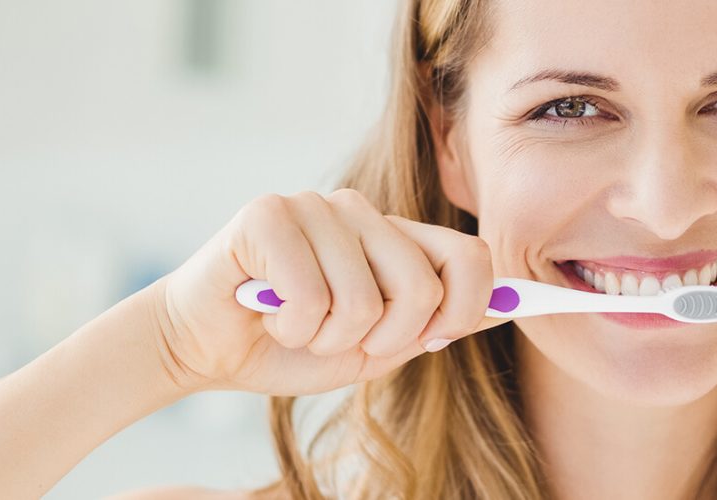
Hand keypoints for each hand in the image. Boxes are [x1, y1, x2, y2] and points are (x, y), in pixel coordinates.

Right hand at [149, 189, 508, 394]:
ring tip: (297, 325)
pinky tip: (268, 312)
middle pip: (422, 287)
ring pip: (362, 301)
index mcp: (393, 235)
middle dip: (386, 340)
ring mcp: (315, 206)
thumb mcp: (377, 346)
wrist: (208, 347)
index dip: (467, 308)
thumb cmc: (293, 344)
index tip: (436, 337)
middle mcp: (360, 209)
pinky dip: (292, 328)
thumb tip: (508, 305)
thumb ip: (434, 323)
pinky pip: (311, 298)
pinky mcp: (268, 214)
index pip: (469, 255)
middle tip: (341, 340)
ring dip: (328, 339)